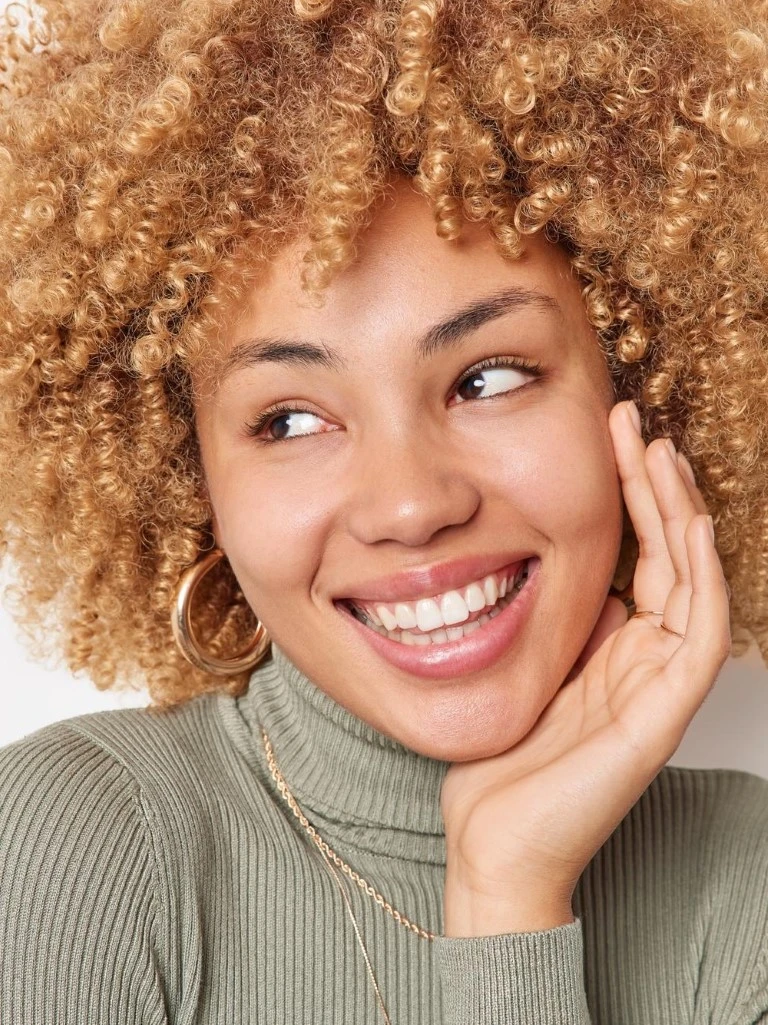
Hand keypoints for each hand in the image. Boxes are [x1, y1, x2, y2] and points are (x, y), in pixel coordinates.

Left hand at [440, 400, 731, 932]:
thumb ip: (560, 622)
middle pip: (669, 555)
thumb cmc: (503, 761)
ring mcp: (659, 685)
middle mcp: (646, 658)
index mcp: (616, 646)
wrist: (495, 841)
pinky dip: (701, 576)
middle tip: (631, 423)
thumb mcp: (528, 666)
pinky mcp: (663, 714)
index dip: (632, 493)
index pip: (639, 553)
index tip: (610, 434)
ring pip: (692, 581)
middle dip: (653, 485)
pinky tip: (688, 524)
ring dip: (679, 514)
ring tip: (657, 452)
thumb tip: (567, 568)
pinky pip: (698, 634)